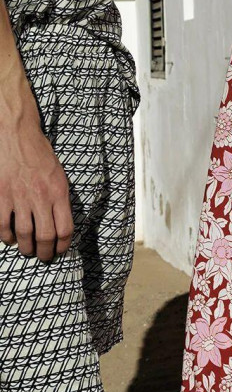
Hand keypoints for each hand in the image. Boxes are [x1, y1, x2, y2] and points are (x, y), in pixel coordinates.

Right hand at [0, 119, 73, 262]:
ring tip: (27, 250)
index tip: (60, 251)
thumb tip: (59, 221)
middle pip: (45, 237)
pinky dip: (6, 236)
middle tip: (43, 256)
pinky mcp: (0, 195)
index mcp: (58, 191)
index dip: (63, 245)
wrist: (16, 134)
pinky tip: (10, 237)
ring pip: (24, 235)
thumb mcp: (58, 173)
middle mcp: (40, 196)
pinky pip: (3, 225)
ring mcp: (19, 197)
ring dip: (25, 248)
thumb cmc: (38, 152)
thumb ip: (59, 197)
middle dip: (45, 253)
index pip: (65, 228)